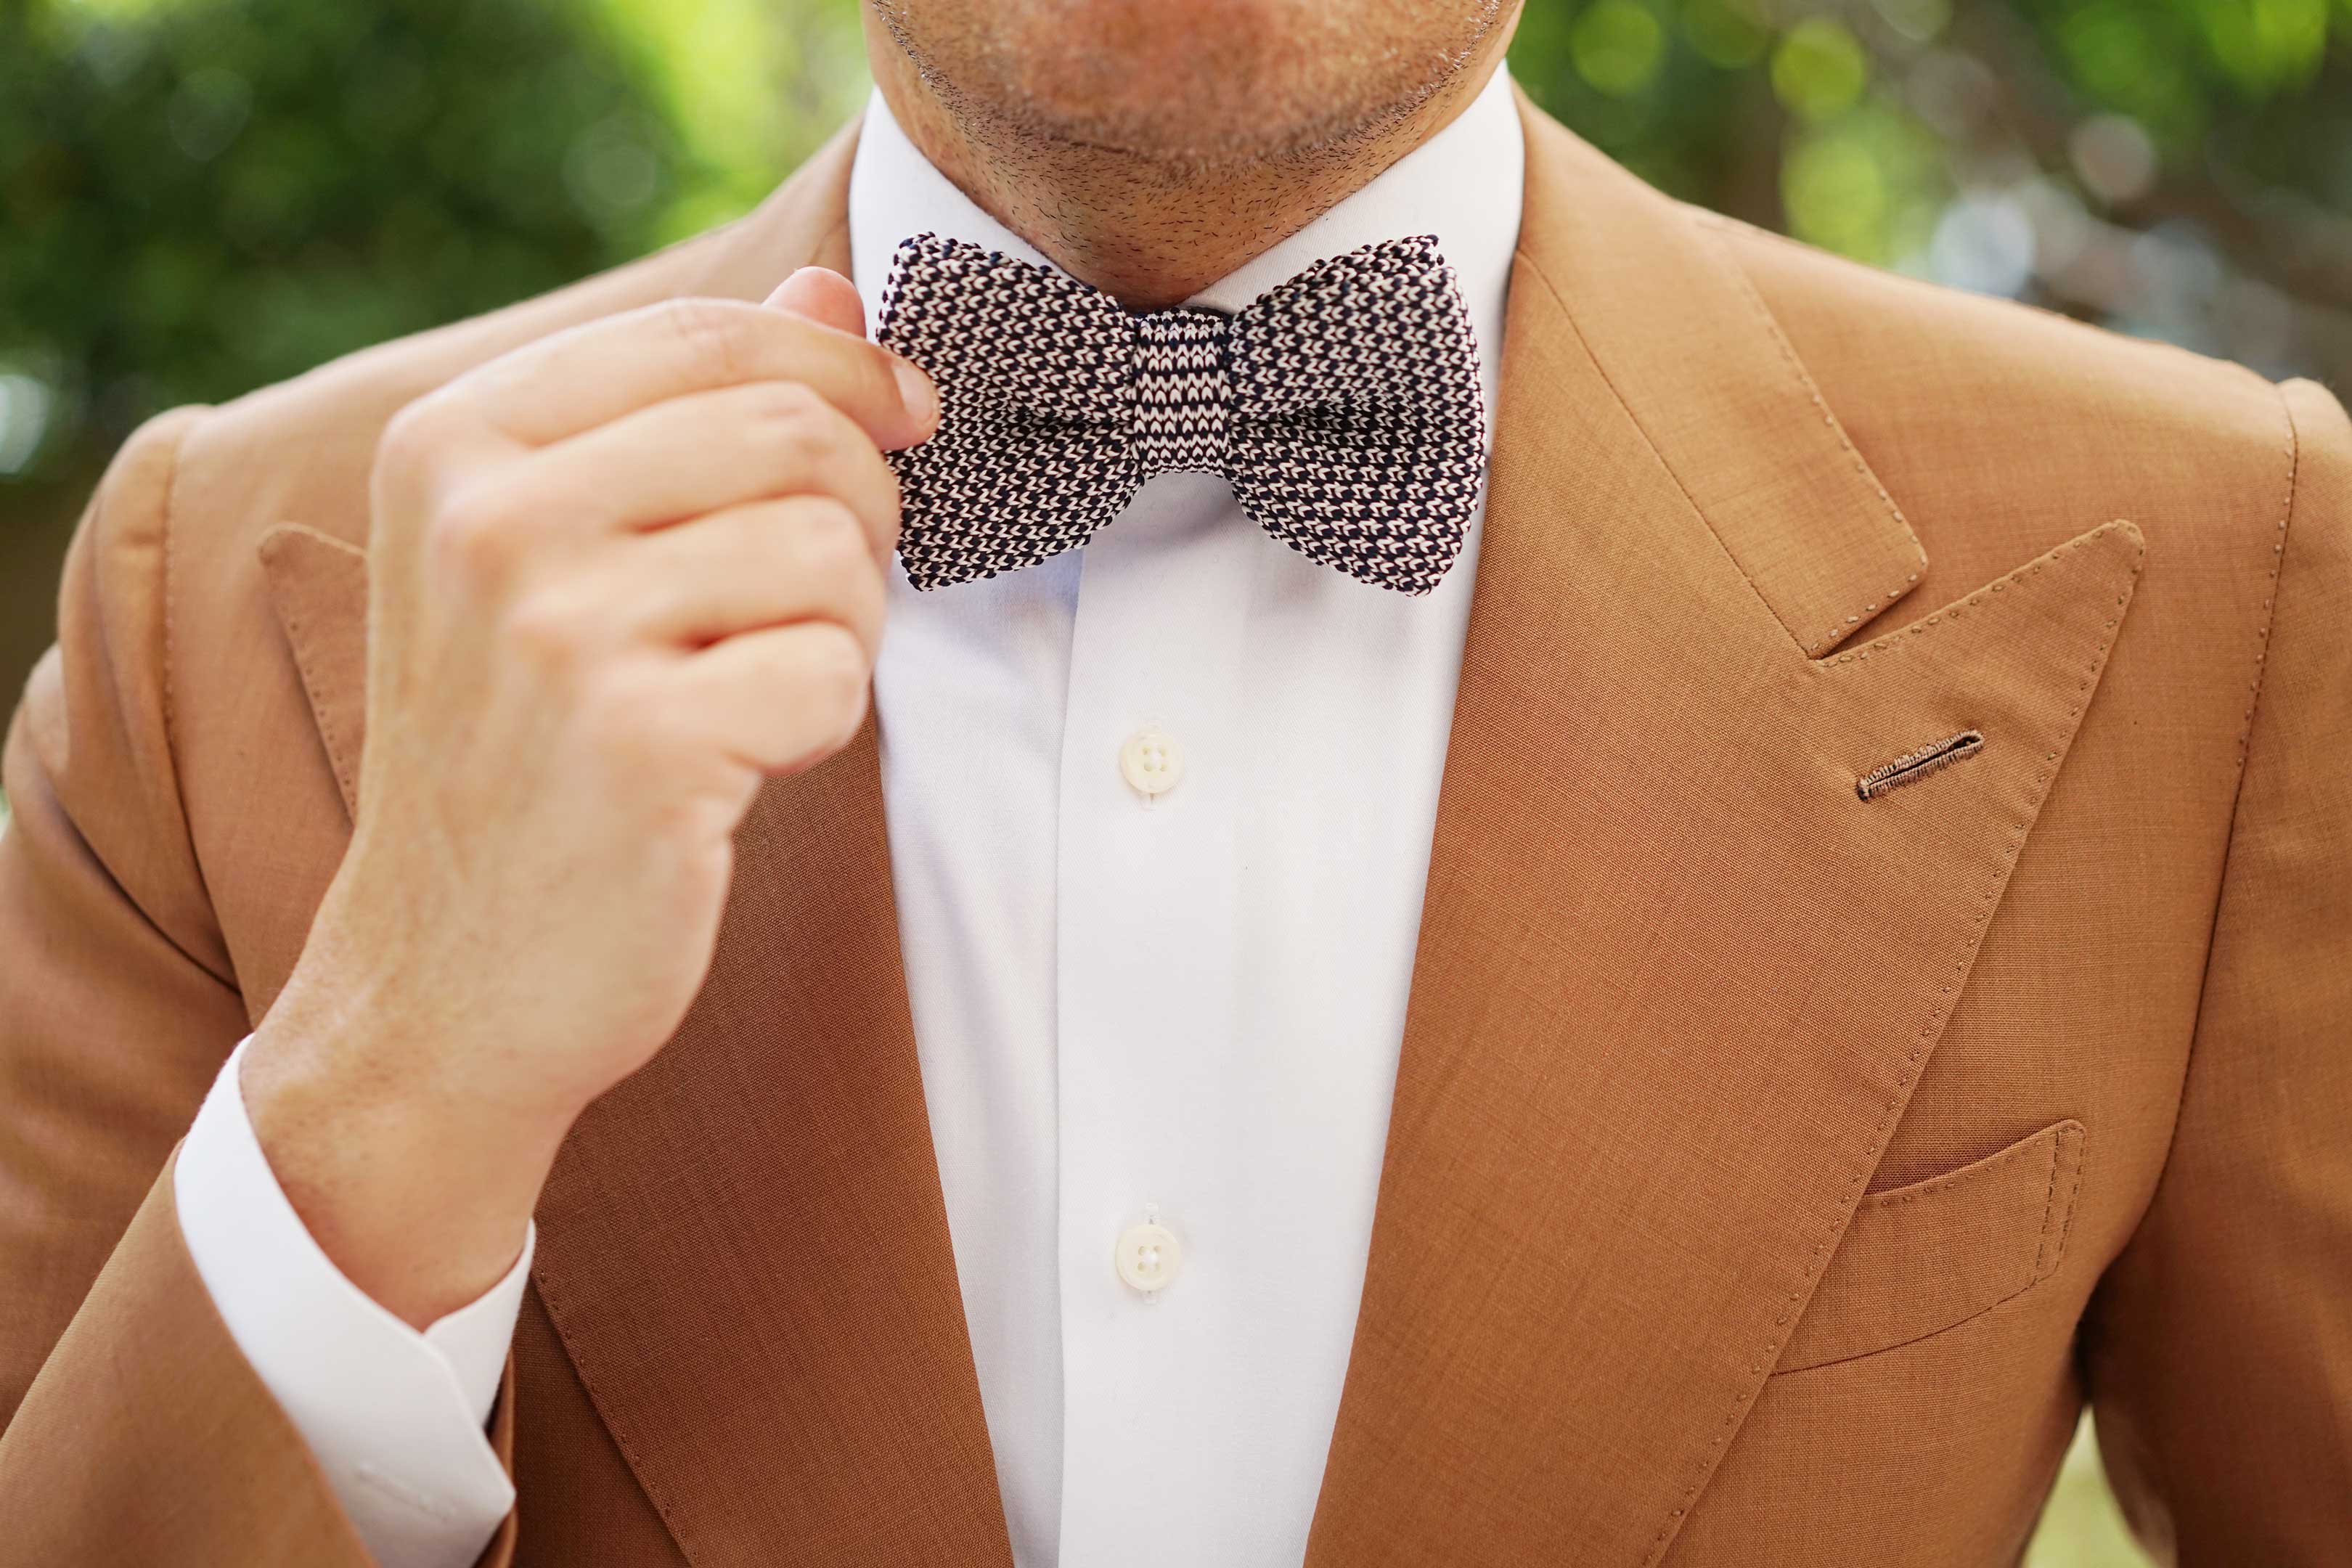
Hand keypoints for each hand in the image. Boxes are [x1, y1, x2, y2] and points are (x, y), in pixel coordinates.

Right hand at [241, 269, 934, 1324]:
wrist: (447, 982)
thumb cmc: (525, 757)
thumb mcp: (559, 559)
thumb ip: (687, 410)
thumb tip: (829, 288)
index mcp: (454, 442)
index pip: (706, 336)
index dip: (841, 367)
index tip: (906, 415)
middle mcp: (486, 518)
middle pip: (793, 433)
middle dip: (858, 514)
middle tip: (817, 599)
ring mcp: (554, 632)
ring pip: (832, 551)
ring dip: (842, 628)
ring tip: (754, 688)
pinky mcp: (636, 745)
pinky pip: (834, 676)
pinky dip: (822, 723)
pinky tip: (740, 763)